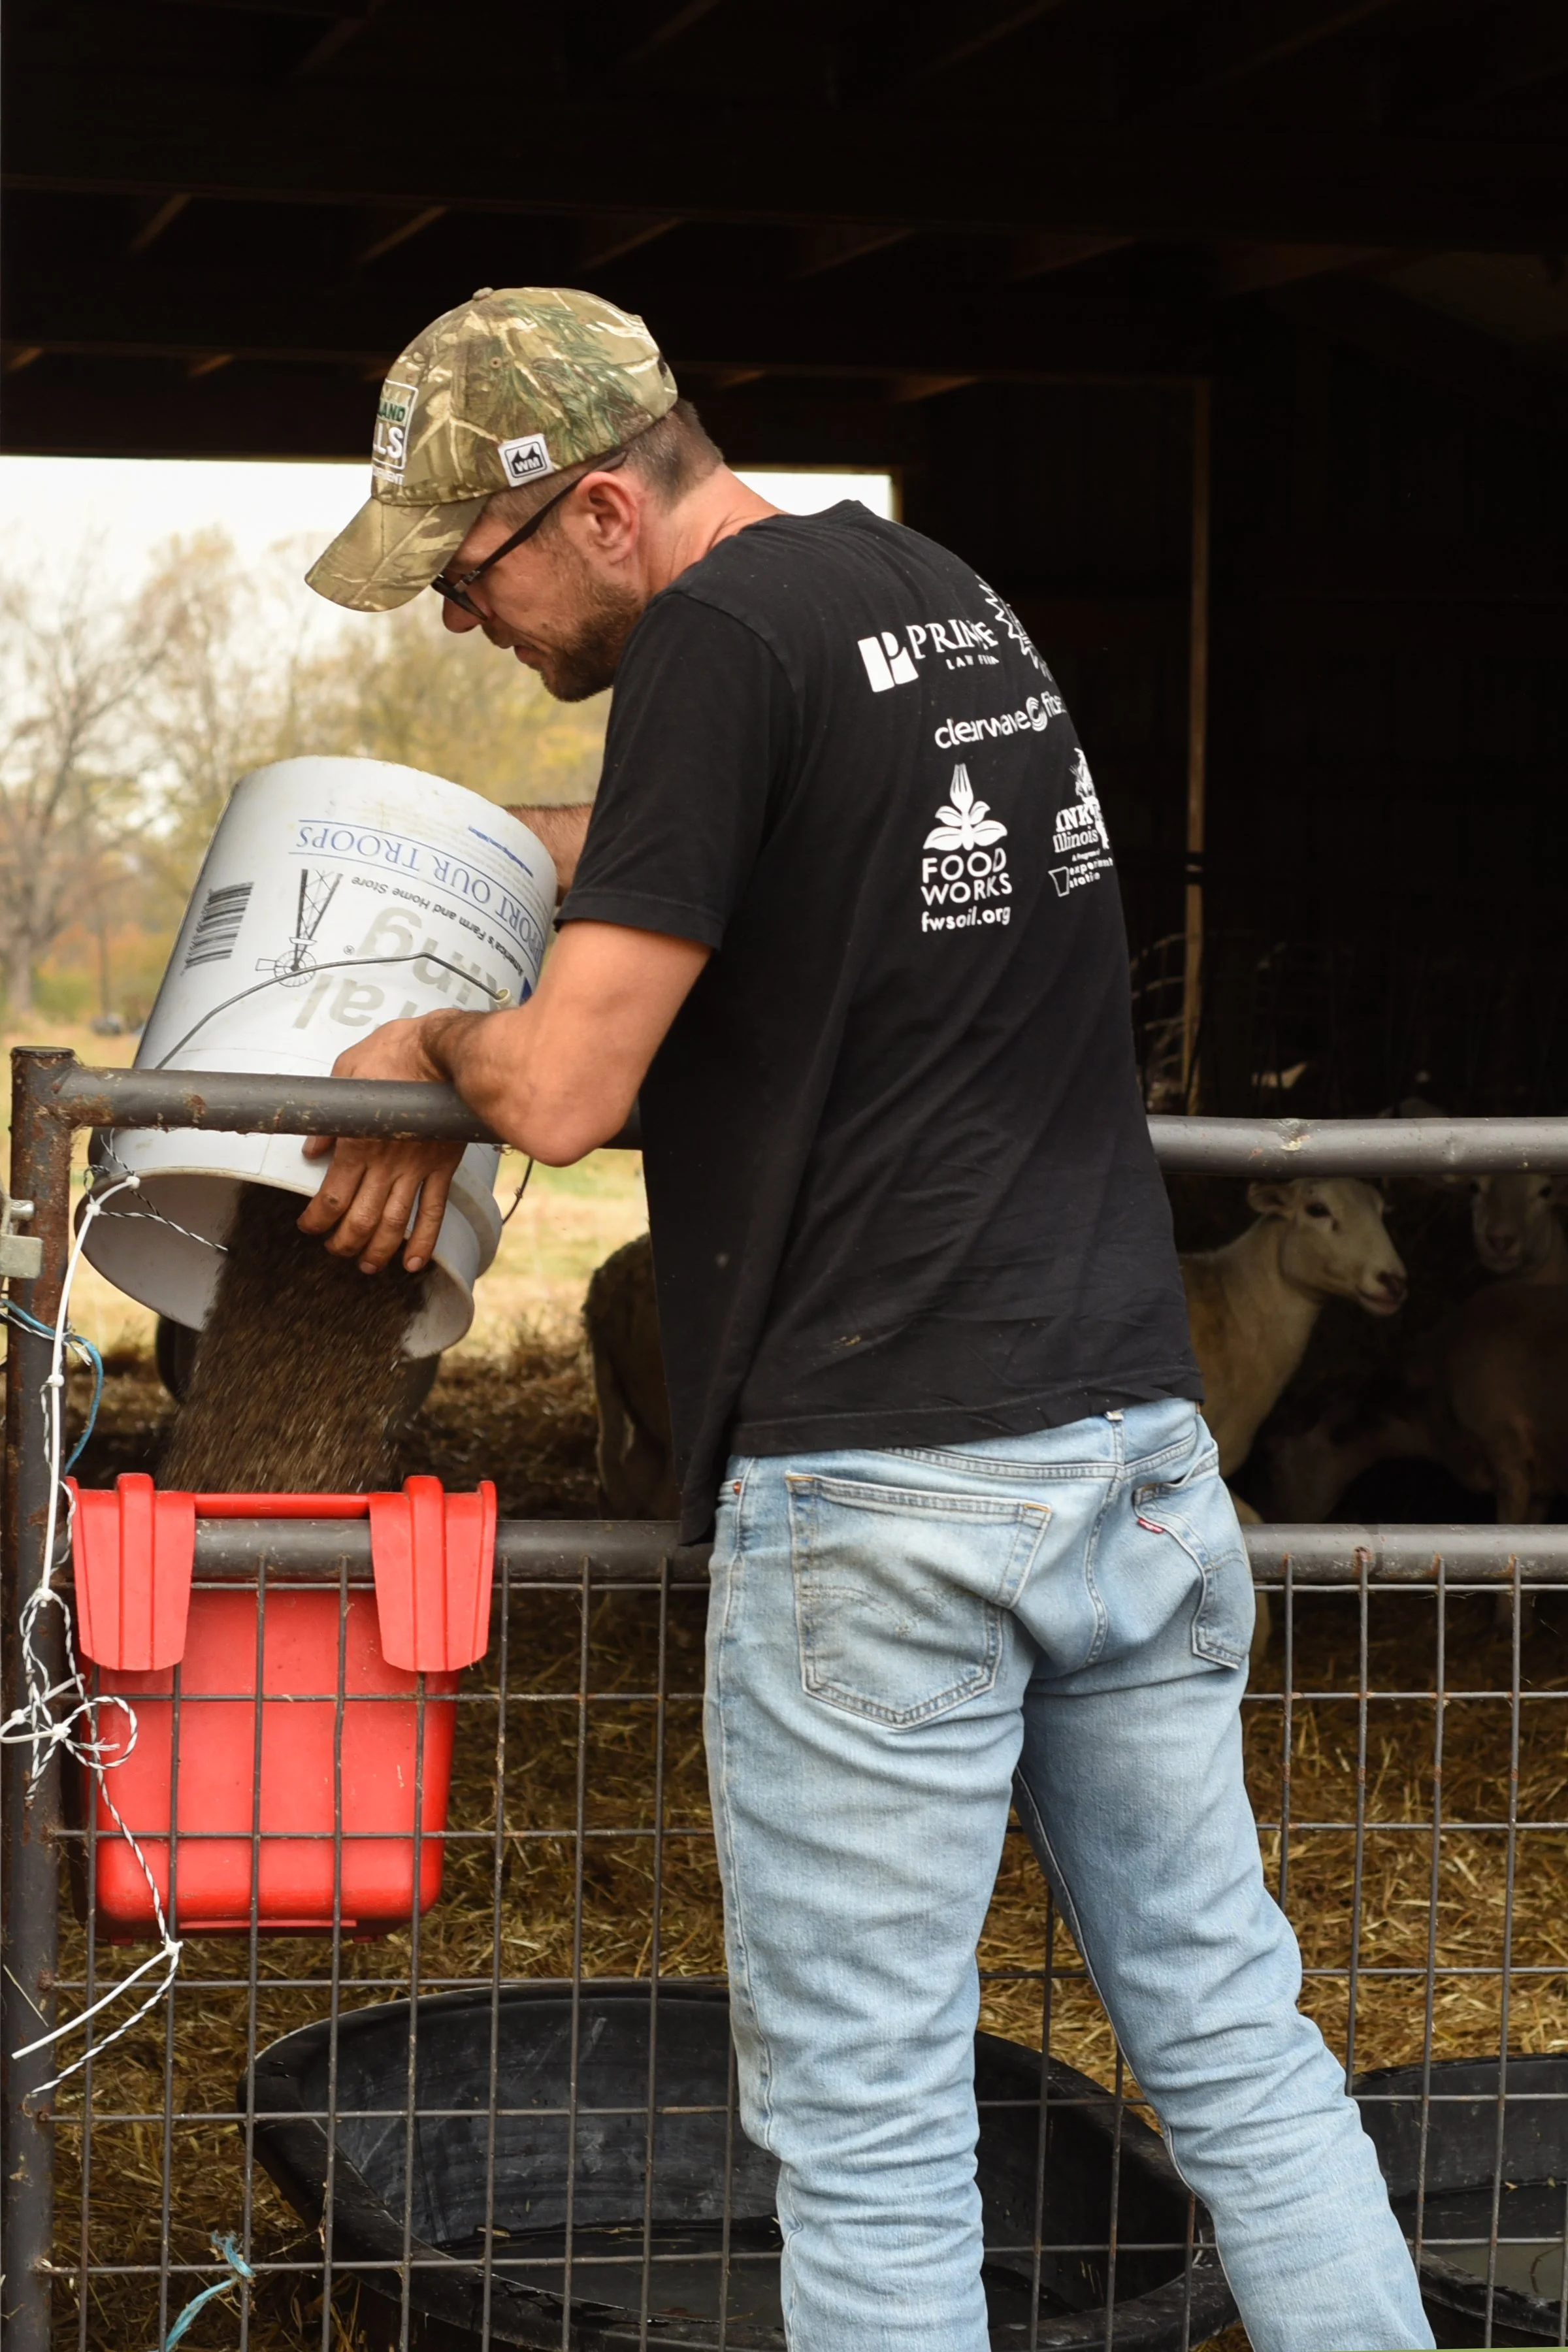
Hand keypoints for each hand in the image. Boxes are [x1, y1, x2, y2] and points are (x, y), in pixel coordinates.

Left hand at [298, 1016, 469, 1274]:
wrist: (441, 1051)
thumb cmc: (391, 1054)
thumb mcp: (345, 1076)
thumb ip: (328, 1119)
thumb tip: (311, 1150)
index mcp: (357, 1144)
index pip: (331, 1199)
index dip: (316, 1221)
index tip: (308, 1228)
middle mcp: (386, 1165)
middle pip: (361, 1220)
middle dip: (344, 1243)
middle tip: (336, 1250)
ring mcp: (416, 1169)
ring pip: (395, 1224)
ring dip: (379, 1251)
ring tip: (368, 1265)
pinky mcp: (441, 1167)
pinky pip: (434, 1212)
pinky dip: (424, 1241)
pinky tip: (413, 1263)